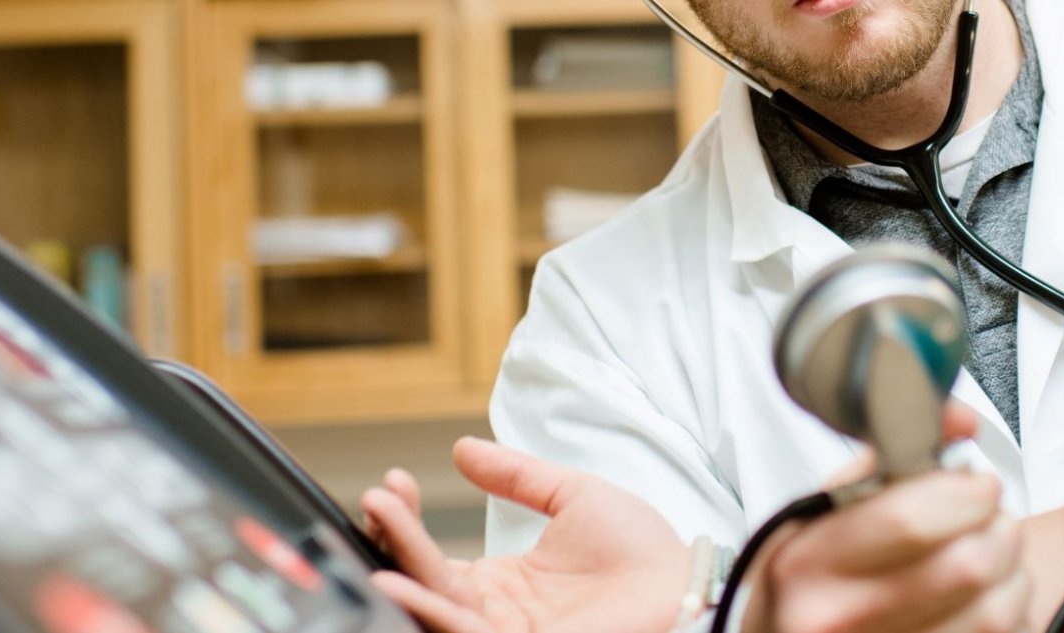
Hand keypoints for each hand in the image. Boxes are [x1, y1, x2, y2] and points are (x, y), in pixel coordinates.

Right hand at [360, 440, 684, 632]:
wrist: (685, 586)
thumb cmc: (642, 553)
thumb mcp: (573, 497)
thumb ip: (517, 476)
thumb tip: (462, 447)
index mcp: (501, 585)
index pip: (432, 559)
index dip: (407, 525)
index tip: (393, 483)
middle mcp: (493, 617)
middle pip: (425, 582)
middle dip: (395, 539)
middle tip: (378, 497)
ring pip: (434, 609)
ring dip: (402, 568)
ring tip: (379, 522)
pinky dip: (429, 610)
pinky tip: (400, 584)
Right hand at [750, 404, 1030, 632]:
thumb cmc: (805, 585)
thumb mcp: (816, 515)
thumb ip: (884, 458)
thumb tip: (958, 421)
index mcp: (807, 562)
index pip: (909, 517)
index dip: (965, 492)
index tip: (977, 483)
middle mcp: (839, 618)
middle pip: (967, 565)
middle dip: (997, 529)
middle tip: (989, 520)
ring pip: (997, 608)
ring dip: (1011, 574)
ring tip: (989, 561)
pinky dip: (1010, 611)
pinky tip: (983, 600)